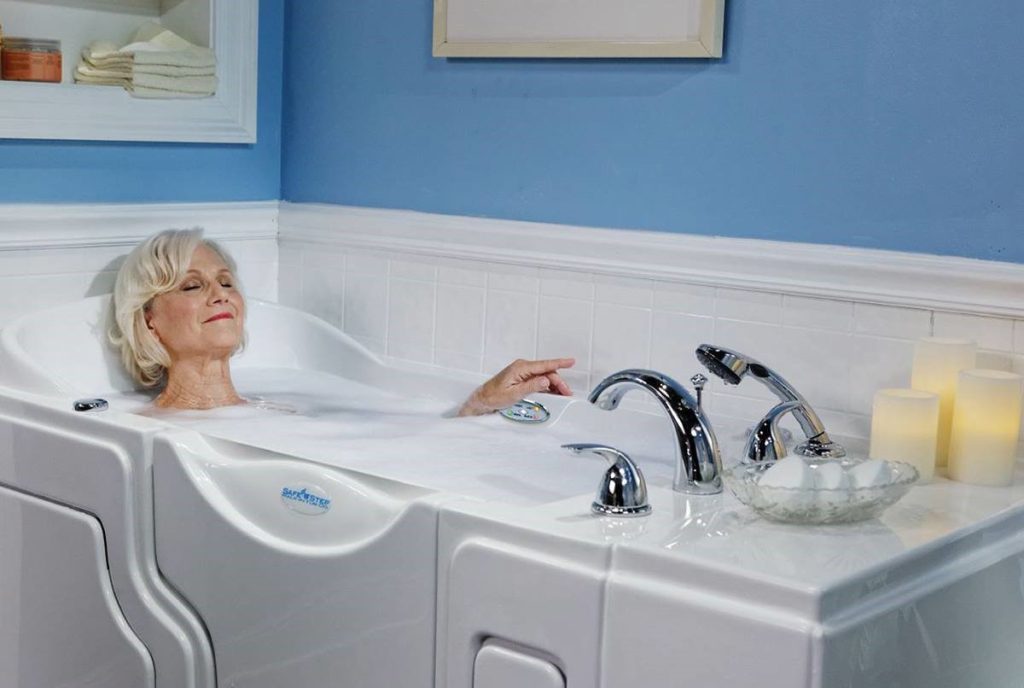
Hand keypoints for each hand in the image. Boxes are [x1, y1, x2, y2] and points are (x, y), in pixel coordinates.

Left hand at [458, 357, 574, 416]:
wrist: (483, 399)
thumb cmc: (494, 396)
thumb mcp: (514, 394)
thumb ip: (531, 386)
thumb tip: (546, 381)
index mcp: (521, 368)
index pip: (544, 365)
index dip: (559, 363)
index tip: (571, 361)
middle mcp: (523, 367)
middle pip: (546, 372)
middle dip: (559, 381)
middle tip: (567, 392)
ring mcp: (523, 372)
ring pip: (544, 376)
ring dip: (554, 384)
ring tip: (562, 394)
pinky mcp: (523, 378)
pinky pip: (538, 379)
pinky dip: (547, 386)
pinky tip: (553, 392)